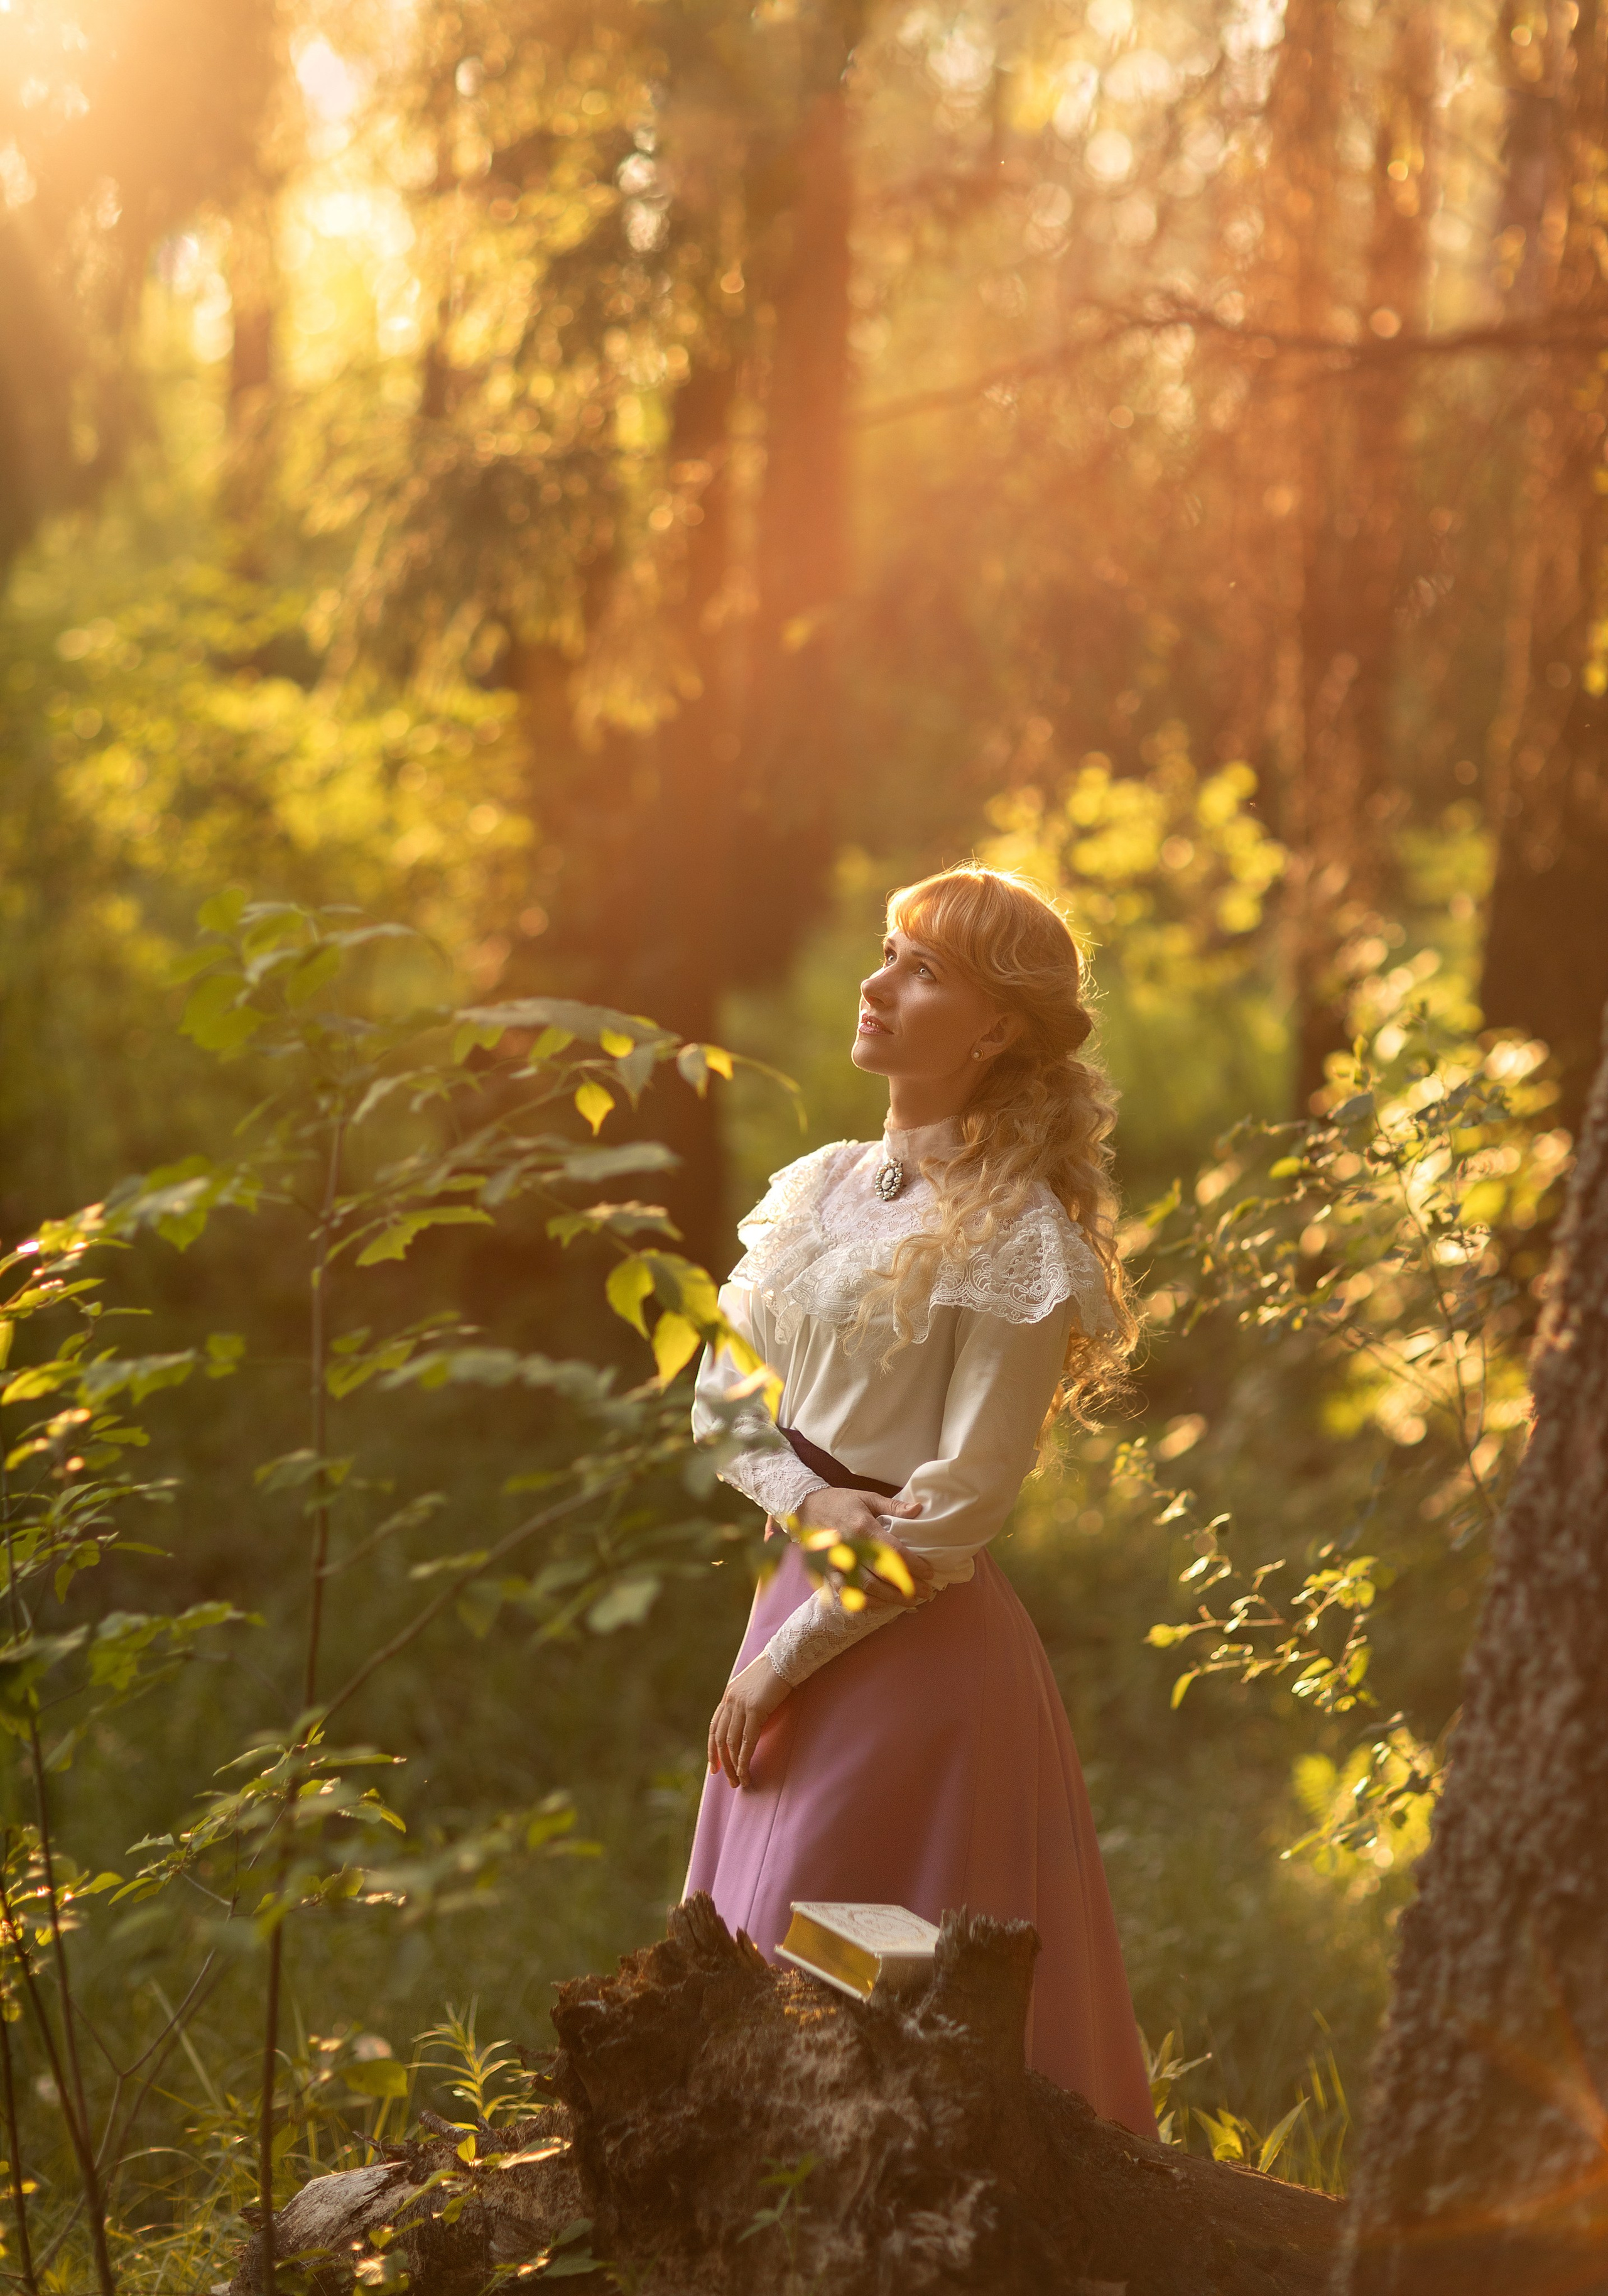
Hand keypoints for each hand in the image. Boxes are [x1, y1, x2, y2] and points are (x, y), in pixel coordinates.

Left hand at [708, 1653, 791, 1788]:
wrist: (788, 1656)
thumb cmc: (779, 1669)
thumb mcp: (757, 1686)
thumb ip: (750, 1701)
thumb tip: (753, 1721)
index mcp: (729, 1694)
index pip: (715, 1727)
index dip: (713, 1749)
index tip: (715, 1767)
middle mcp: (730, 1700)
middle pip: (720, 1738)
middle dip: (723, 1762)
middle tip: (729, 1780)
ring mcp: (741, 1705)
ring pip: (731, 1744)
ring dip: (734, 1766)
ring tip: (740, 1782)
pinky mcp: (755, 1710)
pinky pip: (746, 1742)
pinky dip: (745, 1759)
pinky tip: (747, 1771)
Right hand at [795, 1486, 934, 1610]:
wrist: (805, 1507)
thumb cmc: (840, 1501)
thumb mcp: (868, 1497)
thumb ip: (894, 1506)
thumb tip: (918, 1509)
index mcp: (863, 1527)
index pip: (893, 1552)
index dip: (913, 1564)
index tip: (929, 1572)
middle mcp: (850, 1547)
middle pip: (882, 1574)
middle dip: (906, 1586)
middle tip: (926, 1592)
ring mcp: (837, 1562)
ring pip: (866, 1587)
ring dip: (890, 1597)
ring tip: (910, 1600)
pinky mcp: (827, 1572)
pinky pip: (847, 1592)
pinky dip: (864, 1601)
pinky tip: (880, 1604)